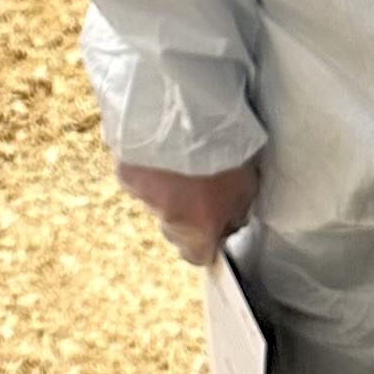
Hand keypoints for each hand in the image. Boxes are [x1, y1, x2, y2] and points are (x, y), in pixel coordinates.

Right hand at [116, 156, 259, 265]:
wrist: (187, 117)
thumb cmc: (225, 151)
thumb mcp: (248, 185)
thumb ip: (236, 210)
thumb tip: (230, 220)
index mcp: (200, 229)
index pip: (197, 256)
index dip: (206, 244)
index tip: (215, 228)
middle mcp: (169, 222)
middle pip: (175, 231)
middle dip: (187, 214)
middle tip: (202, 186)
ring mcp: (144, 199)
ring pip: (155, 203)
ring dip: (167, 190)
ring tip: (181, 162)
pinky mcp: (125, 174)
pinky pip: (138, 179)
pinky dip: (148, 169)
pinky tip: (161, 150)